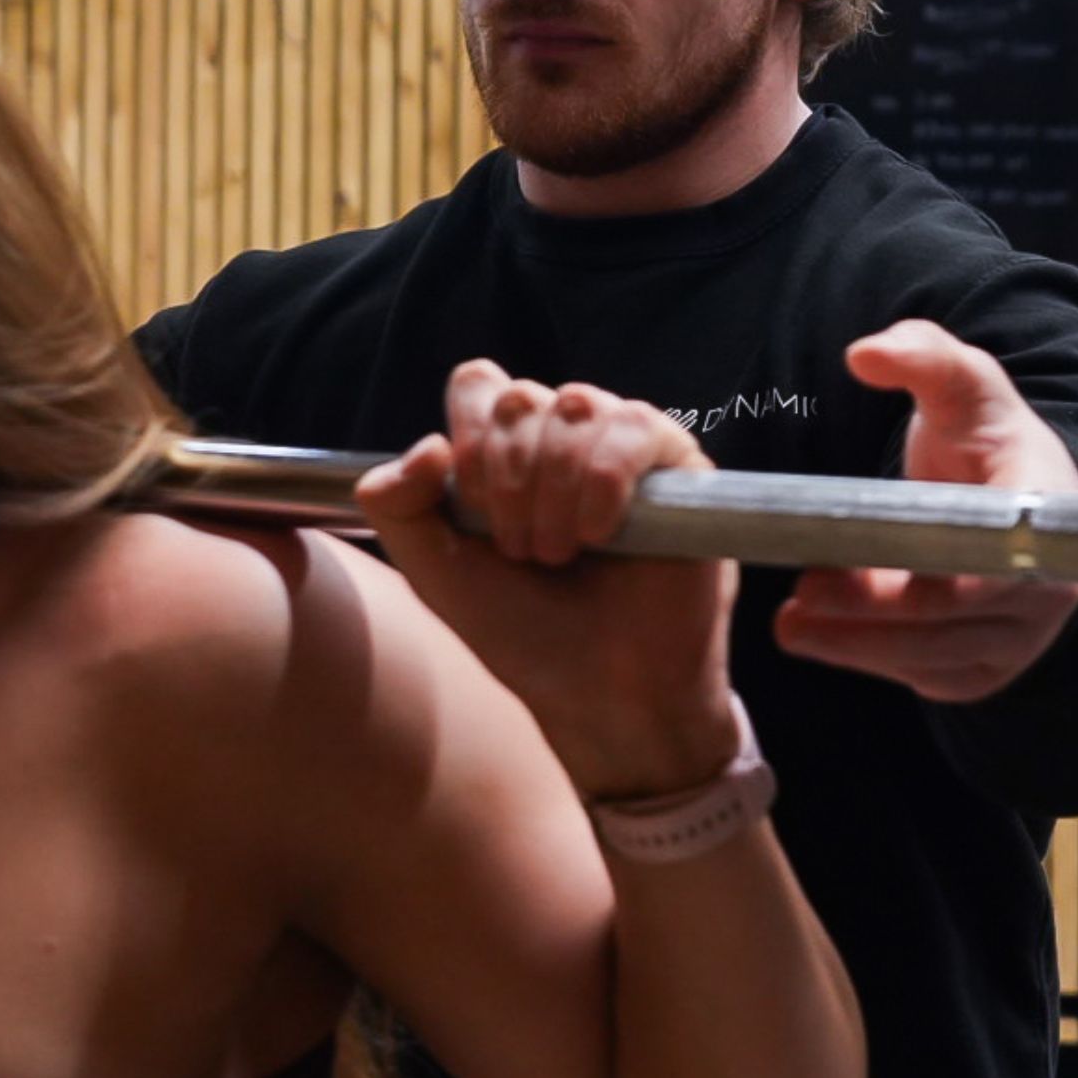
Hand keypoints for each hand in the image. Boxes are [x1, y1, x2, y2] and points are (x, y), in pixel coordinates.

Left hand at [356, 360, 738, 801]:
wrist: (599, 693)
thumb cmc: (522, 631)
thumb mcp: (434, 571)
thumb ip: (397, 505)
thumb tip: (429, 444)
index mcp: (508, 448)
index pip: (480, 384)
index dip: (469, 437)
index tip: (474, 508)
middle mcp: (565, 437)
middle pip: (521, 398)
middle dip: (508, 479)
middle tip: (520, 551)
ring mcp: (622, 447)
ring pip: (576, 404)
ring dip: (553, 487)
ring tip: (559, 552)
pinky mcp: (679, 467)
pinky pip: (636, 426)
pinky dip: (603, 480)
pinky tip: (598, 534)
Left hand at [775, 320, 1077, 700]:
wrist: (1005, 488)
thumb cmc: (981, 433)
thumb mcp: (959, 381)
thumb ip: (921, 354)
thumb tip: (864, 355)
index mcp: (1045, 514)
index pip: (998, 568)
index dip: (934, 581)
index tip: (858, 573)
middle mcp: (1047, 587)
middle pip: (954, 621)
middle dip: (872, 615)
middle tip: (799, 597)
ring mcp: (1021, 634)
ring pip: (937, 657)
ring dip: (858, 646)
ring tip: (790, 622)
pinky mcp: (987, 663)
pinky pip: (930, 677)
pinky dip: (871, 661)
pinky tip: (820, 637)